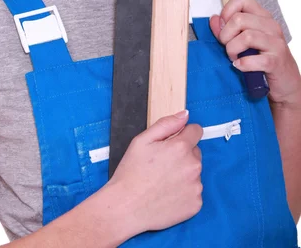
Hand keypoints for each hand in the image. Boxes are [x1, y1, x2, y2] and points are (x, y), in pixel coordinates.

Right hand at [106, 111, 202, 234]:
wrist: (126, 207)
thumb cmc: (131, 172)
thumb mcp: (142, 140)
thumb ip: (166, 124)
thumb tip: (185, 115)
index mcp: (181, 147)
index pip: (196, 131)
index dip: (184, 133)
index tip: (174, 141)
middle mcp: (193, 166)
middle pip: (195, 152)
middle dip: (182, 154)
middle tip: (162, 164)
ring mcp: (196, 186)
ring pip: (194, 172)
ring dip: (184, 173)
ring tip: (163, 180)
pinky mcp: (196, 204)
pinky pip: (194, 191)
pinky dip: (184, 191)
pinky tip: (167, 193)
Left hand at [210, 0, 300, 106]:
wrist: (286, 82)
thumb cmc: (263, 58)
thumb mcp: (245, 41)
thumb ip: (227, 29)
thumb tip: (213, 19)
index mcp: (262, 17)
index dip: (227, 11)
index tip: (225, 27)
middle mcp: (271, 26)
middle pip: (239, 19)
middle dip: (225, 35)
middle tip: (227, 46)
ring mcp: (275, 43)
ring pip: (246, 36)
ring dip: (232, 49)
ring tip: (233, 57)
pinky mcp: (276, 62)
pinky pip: (254, 59)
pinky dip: (242, 64)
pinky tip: (239, 66)